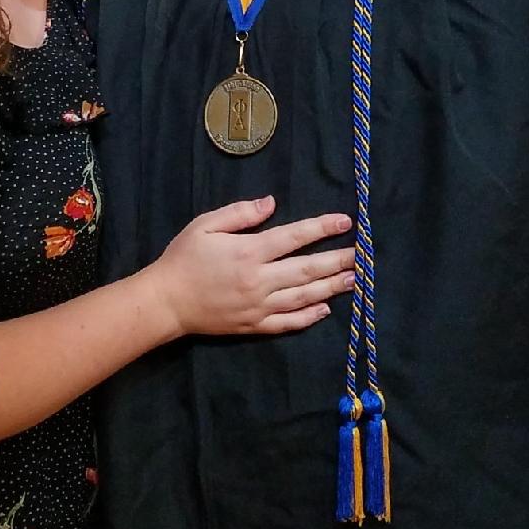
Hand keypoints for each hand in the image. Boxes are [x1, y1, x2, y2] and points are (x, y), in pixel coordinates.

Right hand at [144, 196, 354, 338]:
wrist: (166, 302)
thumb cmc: (183, 258)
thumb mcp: (205, 225)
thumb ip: (240, 213)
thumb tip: (271, 203)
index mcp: (249, 252)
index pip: (295, 237)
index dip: (322, 228)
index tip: (345, 221)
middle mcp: (259, 280)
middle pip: (308, 269)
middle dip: (338, 260)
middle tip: (362, 254)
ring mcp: (259, 306)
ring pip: (304, 297)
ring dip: (332, 287)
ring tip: (355, 279)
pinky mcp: (254, 325)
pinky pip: (288, 322)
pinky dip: (309, 316)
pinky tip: (325, 308)